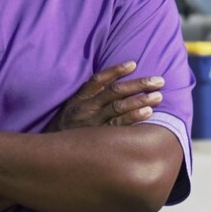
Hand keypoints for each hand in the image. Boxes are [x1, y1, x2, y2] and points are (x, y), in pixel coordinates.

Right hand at [46, 61, 163, 131]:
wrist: (52, 148)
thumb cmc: (68, 126)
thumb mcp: (72, 108)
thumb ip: (89, 97)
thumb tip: (112, 85)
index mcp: (80, 98)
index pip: (99, 79)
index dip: (116, 70)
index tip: (133, 63)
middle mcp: (87, 107)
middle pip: (115, 91)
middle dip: (138, 84)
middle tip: (158, 80)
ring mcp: (93, 122)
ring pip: (118, 107)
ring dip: (140, 100)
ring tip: (158, 95)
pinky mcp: (99, 137)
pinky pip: (119, 126)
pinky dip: (133, 117)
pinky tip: (148, 113)